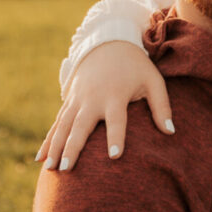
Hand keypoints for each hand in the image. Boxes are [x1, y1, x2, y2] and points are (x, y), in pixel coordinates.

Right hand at [36, 41, 171, 169]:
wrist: (108, 42)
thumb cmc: (136, 66)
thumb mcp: (153, 80)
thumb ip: (162, 106)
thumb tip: (171, 132)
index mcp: (116, 95)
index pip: (117, 120)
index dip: (116, 138)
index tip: (115, 157)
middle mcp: (93, 99)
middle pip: (81, 126)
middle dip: (73, 147)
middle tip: (67, 169)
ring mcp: (78, 100)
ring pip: (64, 126)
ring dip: (55, 147)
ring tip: (51, 169)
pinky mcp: (69, 101)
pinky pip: (57, 123)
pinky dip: (48, 140)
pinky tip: (40, 158)